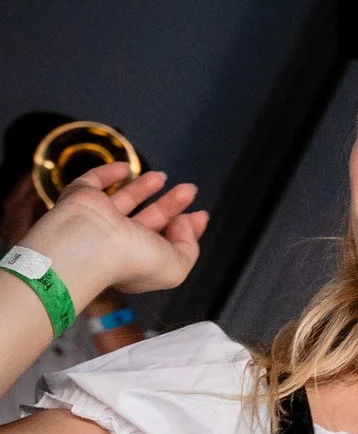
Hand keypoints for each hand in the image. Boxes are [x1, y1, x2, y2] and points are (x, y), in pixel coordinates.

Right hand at [23, 164, 207, 301]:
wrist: (87, 245)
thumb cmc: (132, 261)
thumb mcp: (176, 266)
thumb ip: (188, 246)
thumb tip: (182, 221)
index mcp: (137, 263)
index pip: (164, 244)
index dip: (184, 230)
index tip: (201, 215)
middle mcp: (116, 243)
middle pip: (149, 219)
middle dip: (171, 205)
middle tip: (190, 190)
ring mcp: (97, 219)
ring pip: (124, 200)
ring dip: (144, 187)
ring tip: (163, 176)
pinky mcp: (80, 198)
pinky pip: (92, 182)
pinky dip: (107, 173)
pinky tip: (126, 167)